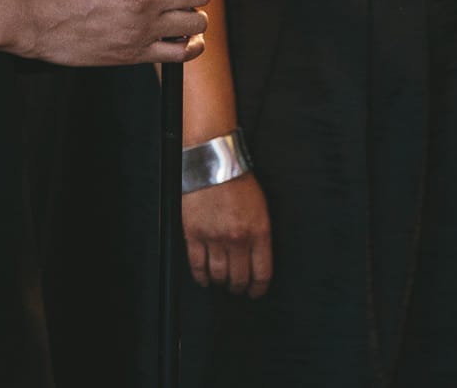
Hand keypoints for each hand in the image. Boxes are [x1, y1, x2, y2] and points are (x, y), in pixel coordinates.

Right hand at [184, 172, 272, 297]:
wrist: (213, 164)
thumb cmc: (238, 181)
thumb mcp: (261, 207)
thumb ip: (260, 233)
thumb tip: (257, 256)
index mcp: (259, 231)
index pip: (262, 272)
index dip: (258, 288)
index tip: (255, 292)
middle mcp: (237, 238)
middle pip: (239, 277)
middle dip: (239, 287)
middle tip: (237, 288)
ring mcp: (214, 237)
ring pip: (219, 274)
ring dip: (221, 283)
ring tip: (221, 283)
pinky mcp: (194, 234)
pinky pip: (197, 265)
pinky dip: (201, 276)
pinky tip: (204, 279)